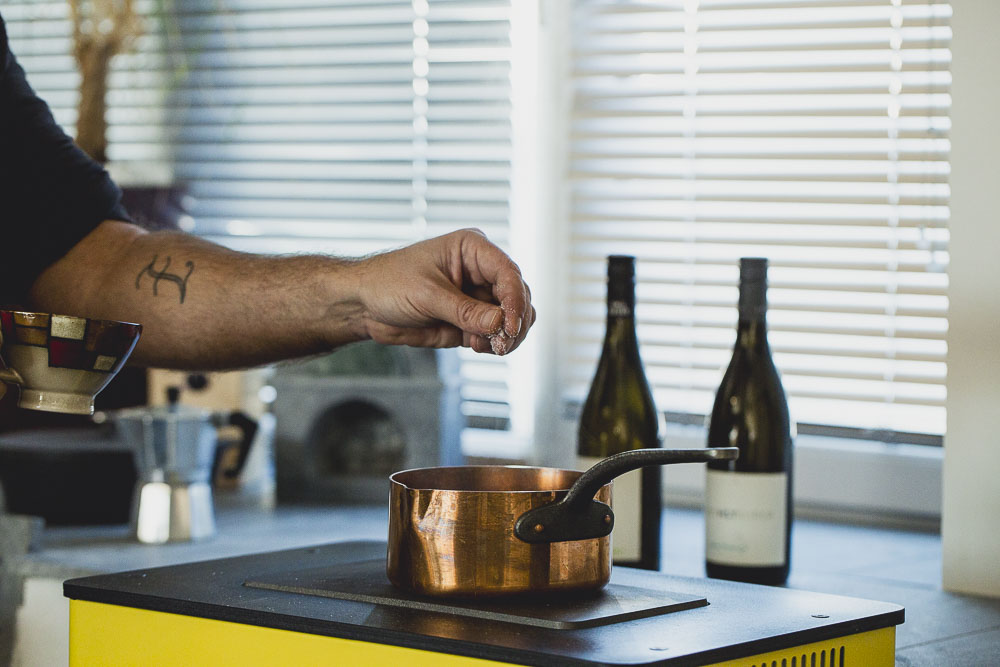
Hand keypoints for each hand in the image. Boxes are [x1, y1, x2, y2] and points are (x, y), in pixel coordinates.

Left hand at [356, 229, 534, 354]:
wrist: (363, 306)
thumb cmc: (388, 284)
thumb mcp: (427, 295)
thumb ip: (465, 311)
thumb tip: (500, 324)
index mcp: (472, 250)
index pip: (508, 274)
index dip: (515, 300)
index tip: (510, 326)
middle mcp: (480, 272)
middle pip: (518, 297)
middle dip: (514, 321)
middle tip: (501, 342)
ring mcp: (478, 298)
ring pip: (512, 319)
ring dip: (507, 336)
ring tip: (488, 346)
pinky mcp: (471, 322)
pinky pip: (496, 335)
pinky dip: (494, 344)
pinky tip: (479, 346)